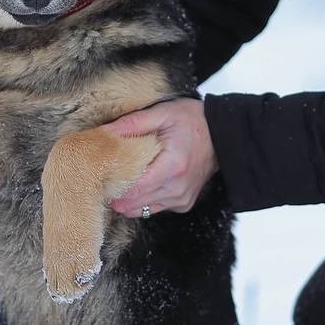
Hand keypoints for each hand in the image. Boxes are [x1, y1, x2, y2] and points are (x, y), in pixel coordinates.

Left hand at [106, 97, 216, 216]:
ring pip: (140, 211)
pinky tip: (142, 181)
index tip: (101, 173)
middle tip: (105, 176)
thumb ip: (132, 123)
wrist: (222, 135)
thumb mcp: (163, 113)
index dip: (112, 185)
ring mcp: (181, 199)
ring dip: (127, 199)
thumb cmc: (192, 121)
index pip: (132, 190)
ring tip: (122, 179)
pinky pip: (153, 208)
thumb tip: (103, 131)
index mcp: (172, 167)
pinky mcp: (182, 204)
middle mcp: (177, 189)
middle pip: (131, 205)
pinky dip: (143, 199)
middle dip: (115, 193)